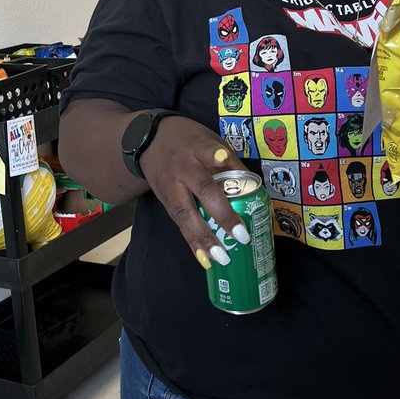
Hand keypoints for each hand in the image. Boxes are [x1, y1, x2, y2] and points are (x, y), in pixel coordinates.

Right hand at [138, 116, 251, 270]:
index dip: (215, 155)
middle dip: (221, 214)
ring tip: (220, 258)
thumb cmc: (187, 141)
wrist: (147, 141)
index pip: (206, 149)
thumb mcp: (207, 139)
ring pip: (185, 214)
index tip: (222, 157)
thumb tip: (252, 186)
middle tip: (241, 236)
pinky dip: (192, 243)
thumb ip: (227, 160)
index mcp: (195, 147)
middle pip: (200, 190)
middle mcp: (182, 168)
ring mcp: (171, 187)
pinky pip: (180, 224)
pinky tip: (205, 259)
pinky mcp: (164, 202)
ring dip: (204, 238)